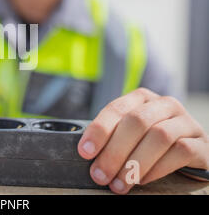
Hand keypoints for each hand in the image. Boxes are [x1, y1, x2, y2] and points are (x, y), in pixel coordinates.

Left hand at [77, 88, 208, 193]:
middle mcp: (164, 104)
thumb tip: (87, 152)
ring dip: (135, 163)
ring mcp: (186, 122)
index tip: (85, 152)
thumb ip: (112, 136)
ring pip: (159, 136)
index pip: (117, 108)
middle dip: (114, 151)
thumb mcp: (129, 134)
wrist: (189, 151)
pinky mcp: (201, 143)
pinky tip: (142, 180)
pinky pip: (181, 152)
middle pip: (136, 122)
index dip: (99, 130)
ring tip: (119, 183)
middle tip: (100, 175)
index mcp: (141, 98)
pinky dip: (157, 168)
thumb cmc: (149, 143)